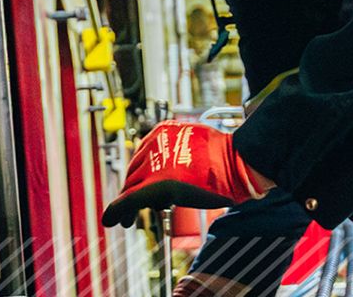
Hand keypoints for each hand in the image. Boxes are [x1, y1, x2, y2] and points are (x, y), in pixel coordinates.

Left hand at [102, 120, 268, 227]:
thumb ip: (177, 153)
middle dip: (130, 194)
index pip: (141, 158)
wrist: (239, 162)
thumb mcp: (194, 145)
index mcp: (162, 131)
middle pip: (134, 173)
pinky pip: (131, 198)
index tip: (136, 194)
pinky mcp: (159, 184)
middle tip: (126, 214)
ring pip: (131, 187)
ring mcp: (156, 164)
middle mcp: (155, 144)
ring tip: (126, 220)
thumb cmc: (225, 155)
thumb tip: (167, 173)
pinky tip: (113, 220)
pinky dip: (119, 210)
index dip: (137, 178)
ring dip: (126, 205)